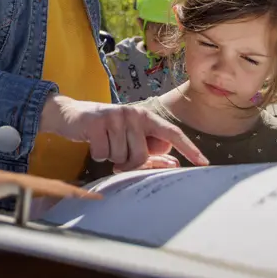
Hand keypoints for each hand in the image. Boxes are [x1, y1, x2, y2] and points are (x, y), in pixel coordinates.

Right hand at [39, 94, 208, 171]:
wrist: (71, 115)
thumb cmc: (106, 130)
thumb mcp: (129, 136)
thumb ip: (150, 149)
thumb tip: (173, 164)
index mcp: (146, 117)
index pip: (172, 133)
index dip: (189, 148)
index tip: (205, 162)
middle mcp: (134, 114)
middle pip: (141, 156)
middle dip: (128, 163)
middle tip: (117, 155)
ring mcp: (115, 117)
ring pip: (120, 157)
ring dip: (110, 158)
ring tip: (105, 144)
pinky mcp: (96, 123)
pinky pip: (102, 154)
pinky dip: (96, 154)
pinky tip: (93, 142)